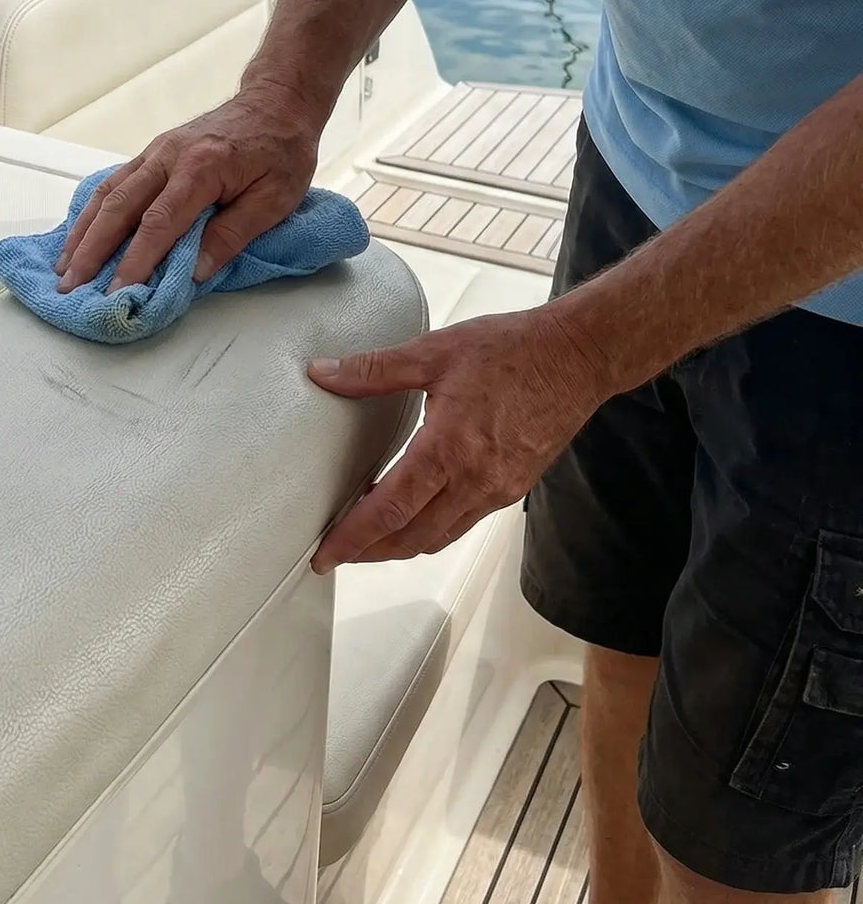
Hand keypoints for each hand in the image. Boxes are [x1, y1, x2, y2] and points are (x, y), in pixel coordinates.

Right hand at [55, 85, 322, 292]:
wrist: (276, 101)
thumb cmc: (281, 151)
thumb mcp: (275, 199)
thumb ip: (233, 235)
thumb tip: (194, 273)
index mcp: (201, 168)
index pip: (159, 223)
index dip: (135, 261)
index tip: (116, 293)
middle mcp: (168, 156)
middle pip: (119, 207)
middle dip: (91, 250)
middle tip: (69, 287)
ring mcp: (156, 151)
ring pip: (108, 193)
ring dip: (83, 232)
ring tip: (64, 267)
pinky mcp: (153, 152)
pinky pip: (114, 183)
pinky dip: (92, 211)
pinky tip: (81, 234)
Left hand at [307, 305, 611, 571]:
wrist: (578, 357)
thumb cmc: (513, 350)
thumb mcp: (433, 352)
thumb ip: (373, 369)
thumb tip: (324, 373)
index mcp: (449, 448)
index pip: (390, 509)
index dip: (353, 537)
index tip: (325, 553)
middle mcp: (475, 480)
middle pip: (411, 537)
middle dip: (369, 551)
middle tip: (336, 551)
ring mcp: (497, 490)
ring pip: (438, 537)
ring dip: (399, 545)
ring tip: (367, 536)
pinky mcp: (512, 489)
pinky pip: (463, 523)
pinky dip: (430, 529)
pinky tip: (414, 511)